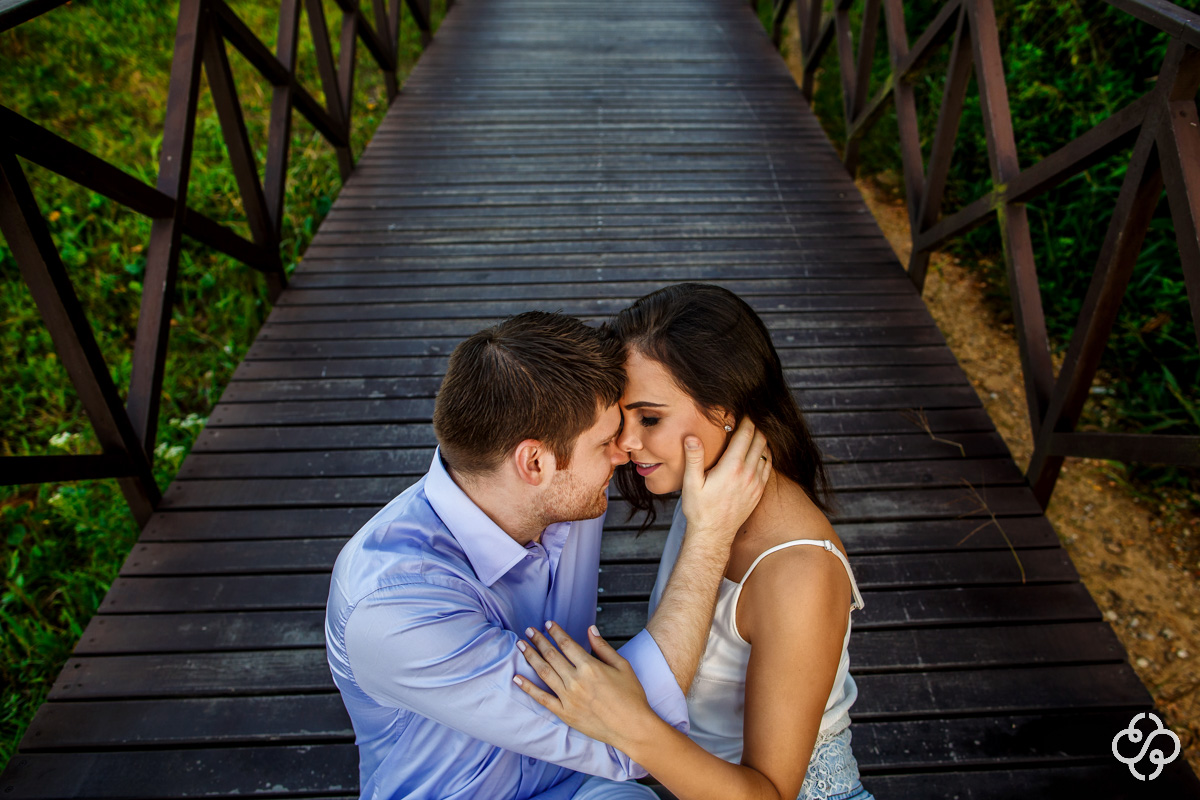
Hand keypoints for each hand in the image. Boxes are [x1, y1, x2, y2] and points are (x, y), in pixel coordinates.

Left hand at [514, 621, 656, 751]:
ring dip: (530, 657)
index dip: (556, 632)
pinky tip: (516, 677)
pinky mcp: (565, 713)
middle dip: (539, 640)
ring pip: (544, 672)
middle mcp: (576, 681)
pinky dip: (527, 687)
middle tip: (528, 630)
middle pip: (552, 655)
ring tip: (520, 646)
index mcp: (590, 667)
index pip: (567, 644)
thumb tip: (590, 629)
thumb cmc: (631, 696)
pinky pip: (542, 698)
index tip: (547, 624)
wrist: (632, 728)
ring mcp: (568, 698)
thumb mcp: (623, 666)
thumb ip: (603, 647)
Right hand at [680, 416, 770, 545]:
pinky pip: (768, 467)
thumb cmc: (699, 509)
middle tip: (749, 417)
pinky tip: (759, 452)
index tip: (744, 410)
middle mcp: (748, 473)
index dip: (747, 419)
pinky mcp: (759, 492)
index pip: (746, 435)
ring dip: (761, 440)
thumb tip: (692, 437)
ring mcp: (756, 483)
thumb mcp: (691, 483)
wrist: (713, 535)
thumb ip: (693, 458)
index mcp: (732, 468)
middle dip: (755, 426)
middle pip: (760, 440)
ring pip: (766, 452)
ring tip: (753, 431)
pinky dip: (766, 455)